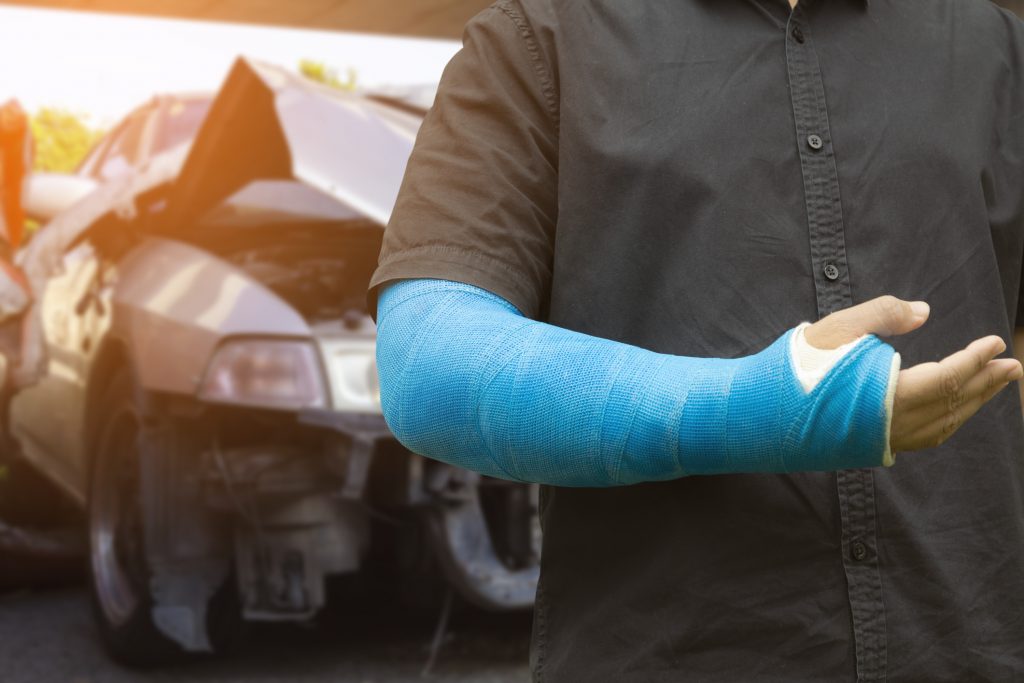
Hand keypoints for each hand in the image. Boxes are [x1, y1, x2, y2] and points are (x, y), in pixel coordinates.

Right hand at [804, 295, 1023, 453]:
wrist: (761, 410)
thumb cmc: (796, 366)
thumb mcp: (837, 327)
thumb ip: (883, 315)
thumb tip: (925, 312)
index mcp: (889, 395)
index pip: (947, 378)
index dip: (974, 360)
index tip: (994, 342)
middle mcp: (893, 424)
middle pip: (952, 404)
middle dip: (985, 384)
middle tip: (1013, 367)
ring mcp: (882, 439)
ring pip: (943, 425)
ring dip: (971, 404)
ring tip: (991, 386)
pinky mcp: (871, 445)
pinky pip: (925, 438)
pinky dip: (947, 421)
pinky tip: (952, 410)